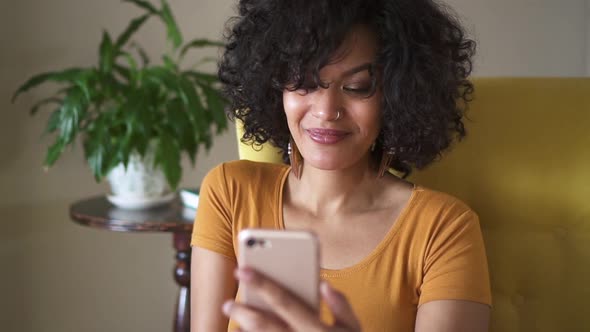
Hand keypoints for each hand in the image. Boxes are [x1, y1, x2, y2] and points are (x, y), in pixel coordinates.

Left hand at [222, 267, 360, 331]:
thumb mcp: (354, 329)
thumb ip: (342, 305)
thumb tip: (324, 284)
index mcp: (317, 330)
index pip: (285, 300)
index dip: (262, 283)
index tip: (241, 270)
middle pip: (263, 325)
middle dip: (242, 311)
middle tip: (227, 304)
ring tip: (236, 325)